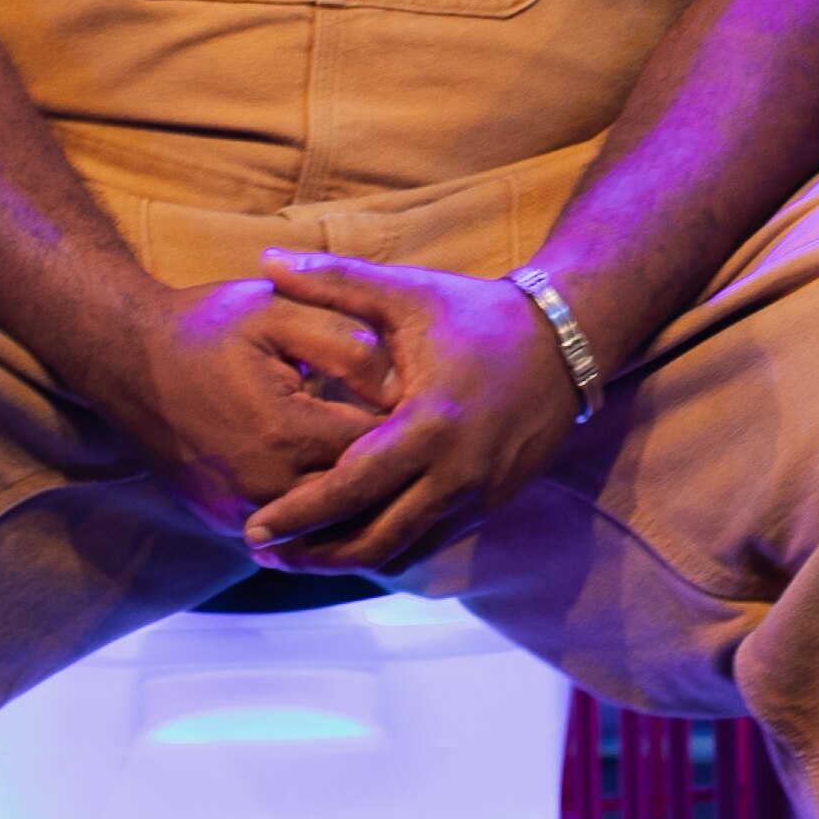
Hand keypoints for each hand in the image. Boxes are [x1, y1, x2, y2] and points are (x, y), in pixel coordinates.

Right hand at [120, 274, 396, 529]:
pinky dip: (315, 513)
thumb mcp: (280, 313)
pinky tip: (336, 484)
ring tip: (383, 467)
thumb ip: (346, 343)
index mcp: (286, 432)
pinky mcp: (221, 521)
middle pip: (356, 498)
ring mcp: (237, 511)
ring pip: (323, 523)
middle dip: (388, 471)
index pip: (377, 451)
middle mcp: (263, 485)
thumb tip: (402, 386)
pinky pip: (286, 530)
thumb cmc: (208, 327)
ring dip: (353, 499)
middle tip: (416, 444)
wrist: (126, 357)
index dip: (408, 428)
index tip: (424, 406)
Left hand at [234, 252, 582, 576]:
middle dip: (316, 554)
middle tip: (264, 552)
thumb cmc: (476, 315)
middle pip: (375, 539)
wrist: (564, 342)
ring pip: (403, 552)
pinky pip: (430, 543)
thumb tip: (266, 259)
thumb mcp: (405, 294)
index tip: (253, 529)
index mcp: (428, 424)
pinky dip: (388, 549)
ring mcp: (477, 496)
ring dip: (349, 560)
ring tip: (298, 556)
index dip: (299, 513)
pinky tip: (352, 540)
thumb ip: (334, 280)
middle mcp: (456, 473)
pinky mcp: (490, 505)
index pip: (351, 487)